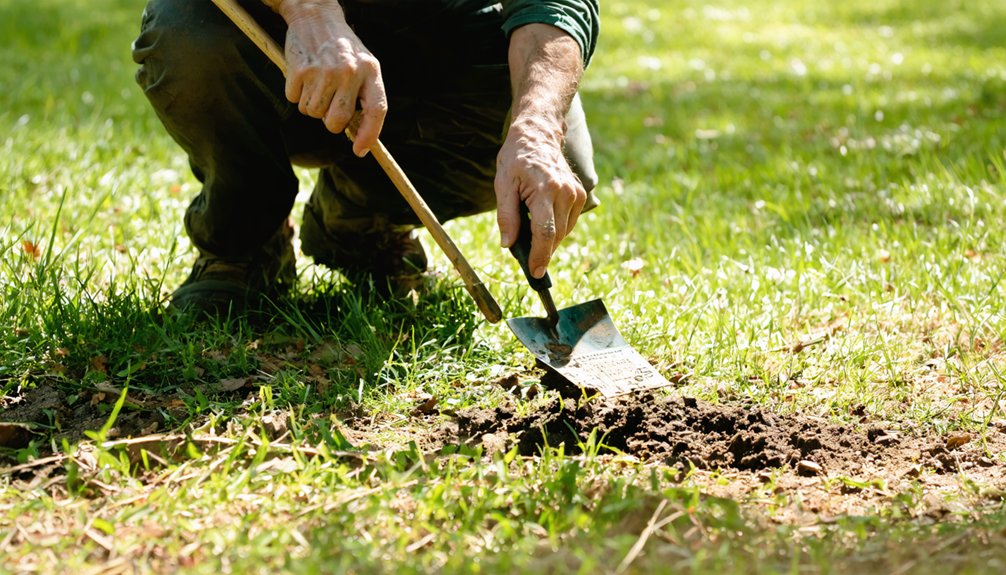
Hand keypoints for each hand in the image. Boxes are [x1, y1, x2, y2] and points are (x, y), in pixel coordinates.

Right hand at [275, 1, 385, 155]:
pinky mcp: (300, 70)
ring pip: (313, 113)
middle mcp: (349, 72)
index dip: (369, 135)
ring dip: (312, 105)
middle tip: (328, 104)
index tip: (360, 150)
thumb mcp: (364, 66)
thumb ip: (365, 96)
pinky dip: (296, 93)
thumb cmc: (343, 48)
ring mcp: (324, 71)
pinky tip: (304, 75)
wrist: (316, 16)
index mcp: (371, 71)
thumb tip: (359, 138)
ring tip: (317, 82)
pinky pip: (294, 100)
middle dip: (330, 121)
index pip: (377, 110)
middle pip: (336, 121)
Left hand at [496, 118, 585, 278]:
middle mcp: (565, 192)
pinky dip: (556, 229)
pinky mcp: (580, 194)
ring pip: (564, 232)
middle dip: (542, 251)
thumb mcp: (502, 185)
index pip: (546, 232)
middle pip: (556, 236)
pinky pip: (568, 222)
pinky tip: (543, 221)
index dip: (540, 256)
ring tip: (531, 232)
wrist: (538, 135)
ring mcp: (576, 193)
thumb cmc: (516, 159)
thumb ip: (506, 216)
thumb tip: (508, 244)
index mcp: (545, 189)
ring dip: (549, 240)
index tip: (535, 272)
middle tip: (527, 258)